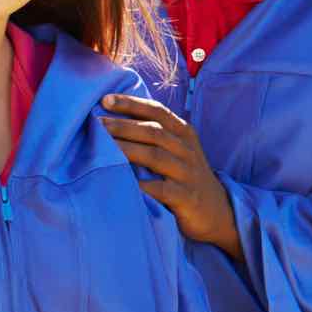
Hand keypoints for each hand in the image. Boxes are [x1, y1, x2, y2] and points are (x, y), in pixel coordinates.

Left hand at [100, 94, 242, 261]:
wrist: (216, 211)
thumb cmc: (183, 175)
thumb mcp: (175, 150)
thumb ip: (152, 134)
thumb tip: (109, 119)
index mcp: (183, 133)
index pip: (157, 112)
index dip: (132, 104)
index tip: (105, 100)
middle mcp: (186, 149)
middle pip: (153, 132)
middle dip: (122, 126)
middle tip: (95, 124)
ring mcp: (187, 173)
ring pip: (155, 156)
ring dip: (127, 149)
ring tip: (101, 147)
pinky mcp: (186, 197)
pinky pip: (161, 189)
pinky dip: (141, 185)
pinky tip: (122, 182)